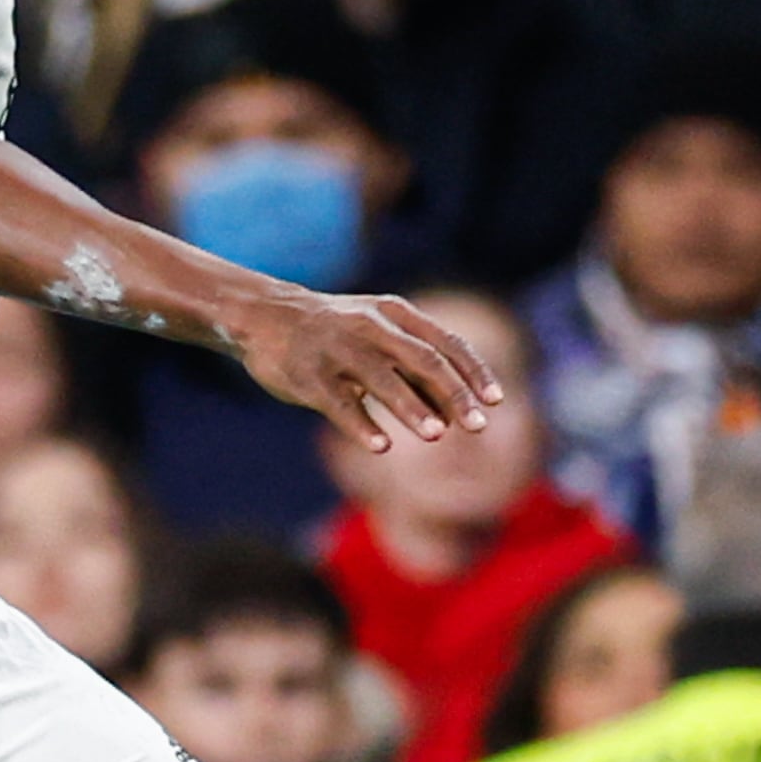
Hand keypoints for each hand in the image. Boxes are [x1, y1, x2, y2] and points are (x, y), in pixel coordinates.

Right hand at [218, 282, 505, 450]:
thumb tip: (456, 415)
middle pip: (423, 360)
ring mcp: (338, 349)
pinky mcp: (309, 374)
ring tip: (437, 435)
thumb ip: (414, 369)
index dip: (473, 373)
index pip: (446, 342)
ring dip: (412, 408)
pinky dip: (361, 425)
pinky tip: (382, 448)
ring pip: (383, 379)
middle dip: (454, 394)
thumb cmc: (333, 334)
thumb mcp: (378, 334)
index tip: (496, 402)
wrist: (264, 316)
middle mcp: (371, 326)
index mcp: (394, 314)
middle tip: (478, 427)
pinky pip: (339, 403)